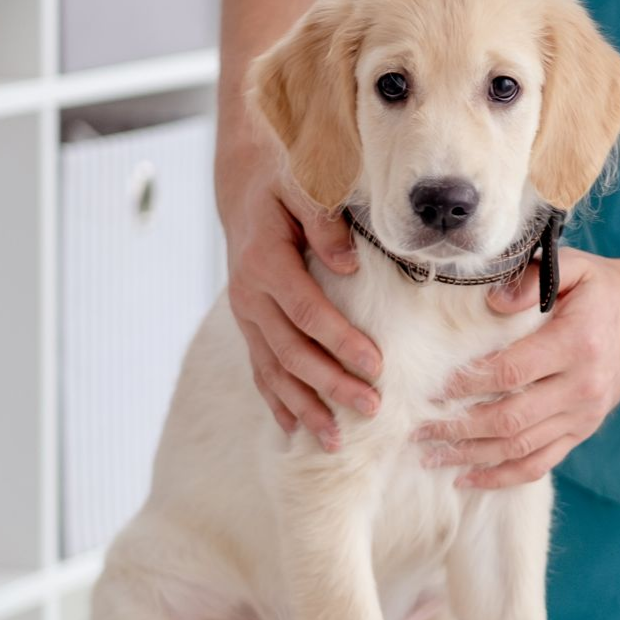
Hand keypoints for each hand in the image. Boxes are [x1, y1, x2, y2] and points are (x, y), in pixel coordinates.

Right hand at [224, 153, 381, 447]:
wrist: (242, 182)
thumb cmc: (283, 179)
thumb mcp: (303, 183)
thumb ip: (324, 221)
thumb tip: (350, 264)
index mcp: (265, 262)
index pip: (308, 312)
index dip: (342, 342)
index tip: (377, 367)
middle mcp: (249, 295)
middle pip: (292, 351)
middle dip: (331, 385)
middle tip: (371, 409)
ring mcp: (245, 314)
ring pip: (274, 370)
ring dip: (304, 407)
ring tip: (335, 441)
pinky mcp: (248, 324)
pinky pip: (260, 368)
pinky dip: (278, 401)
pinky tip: (296, 429)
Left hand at [415, 248, 619, 487]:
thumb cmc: (600, 289)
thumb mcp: (574, 267)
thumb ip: (532, 279)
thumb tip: (492, 303)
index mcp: (576, 343)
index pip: (511, 371)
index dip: (467, 384)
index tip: (432, 387)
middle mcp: (582, 386)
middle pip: (510, 419)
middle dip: (458, 428)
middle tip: (417, 430)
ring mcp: (584, 414)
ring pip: (520, 448)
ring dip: (471, 457)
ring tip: (429, 456)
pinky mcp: (583, 430)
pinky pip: (540, 463)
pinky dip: (502, 476)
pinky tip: (468, 478)